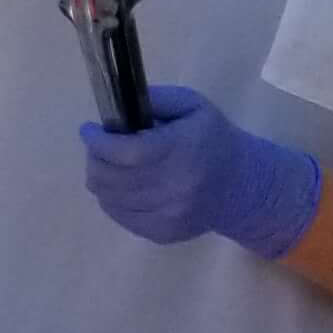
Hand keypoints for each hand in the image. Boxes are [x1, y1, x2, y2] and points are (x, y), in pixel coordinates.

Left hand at [81, 83, 321, 259]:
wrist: (243, 185)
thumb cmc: (213, 139)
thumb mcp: (192, 106)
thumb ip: (156, 100)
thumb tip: (118, 108)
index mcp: (182, 151)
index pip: (125, 153)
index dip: (98, 142)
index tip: (89, 129)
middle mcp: (175, 187)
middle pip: (110, 178)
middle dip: (95, 158)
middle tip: (99, 147)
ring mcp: (168, 215)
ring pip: (109, 198)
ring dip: (101, 178)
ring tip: (111, 165)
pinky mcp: (163, 233)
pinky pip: (119, 216)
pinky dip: (112, 199)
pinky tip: (124, 186)